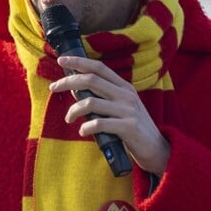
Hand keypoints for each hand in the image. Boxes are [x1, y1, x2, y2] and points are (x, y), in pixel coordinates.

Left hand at [52, 56, 171, 174]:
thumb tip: (75, 89)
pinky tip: (83, 131)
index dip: (79, 62)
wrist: (157, 149)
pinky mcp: (128, 127)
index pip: (99, 67)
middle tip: (53, 88)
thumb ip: (102, 98)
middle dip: (68, 81)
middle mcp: (126, 95)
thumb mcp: (120, 108)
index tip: (62, 60)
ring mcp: (128, 110)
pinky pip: (100, 123)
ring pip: (91, 102)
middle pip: (91, 80)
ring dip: (74, 110)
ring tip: (68, 118)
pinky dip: (86, 127)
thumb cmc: (133, 129)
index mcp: (124, 87)